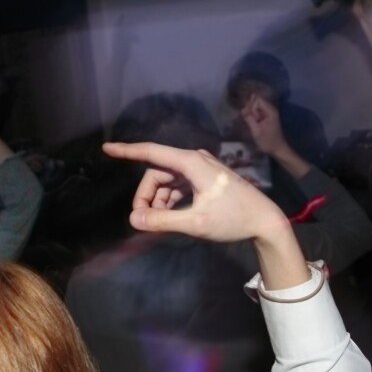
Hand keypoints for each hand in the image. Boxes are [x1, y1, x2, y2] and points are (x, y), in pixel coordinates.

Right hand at [102, 141, 286, 242]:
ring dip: (158, 200)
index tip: (106, 148)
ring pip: (167, 180)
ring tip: (157, 223)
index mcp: (191, 163)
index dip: (127, 150)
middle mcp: (194, 160)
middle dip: (146, 195)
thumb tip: (134, 219)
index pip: (151, 152)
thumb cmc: (233, 218)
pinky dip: (169, 199)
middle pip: (157, 172)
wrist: (265, 220)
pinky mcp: (205, 179)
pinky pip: (178, 185)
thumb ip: (162, 220)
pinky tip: (169, 217)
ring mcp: (201, 169)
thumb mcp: (195, 223)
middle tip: (142, 220)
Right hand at [240, 94, 288, 156]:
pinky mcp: (268, 117)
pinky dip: (255, 117)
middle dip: (251, 110)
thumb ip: (249, 118)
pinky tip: (254, 124)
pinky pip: (258, 112)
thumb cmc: (267, 141)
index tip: (248, 117)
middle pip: (256, 102)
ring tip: (253, 124)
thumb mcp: (256, 131)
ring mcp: (270, 113)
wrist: (278, 149)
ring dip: (252, 114)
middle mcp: (271, 109)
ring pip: (256, 107)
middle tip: (252, 122)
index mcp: (270, 111)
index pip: (257, 100)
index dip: (250, 106)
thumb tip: (242, 109)